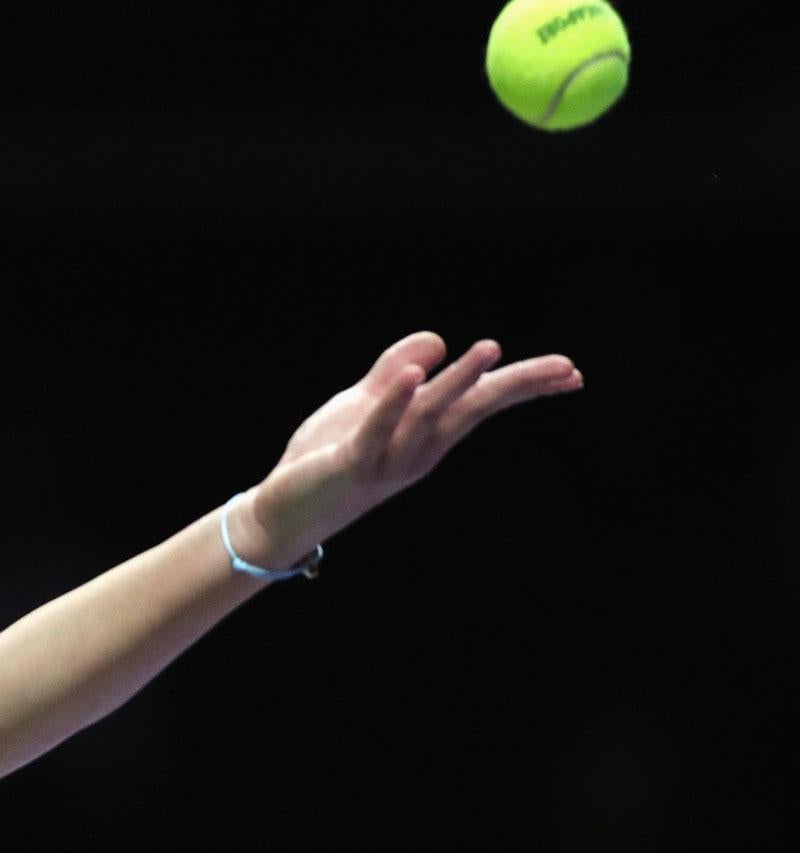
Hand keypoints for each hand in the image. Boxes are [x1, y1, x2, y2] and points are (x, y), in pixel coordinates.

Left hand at [235, 331, 583, 566]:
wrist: (282, 512)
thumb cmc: (326, 461)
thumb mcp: (364, 406)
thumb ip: (394, 372)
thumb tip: (438, 340)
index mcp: (426, 434)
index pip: (482, 403)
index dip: (523, 385)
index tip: (569, 373)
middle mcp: (417, 450)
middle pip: (473, 410)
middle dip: (516, 387)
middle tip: (564, 369)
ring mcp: (387, 459)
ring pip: (430, 417)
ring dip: (458, 382)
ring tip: (490, 348)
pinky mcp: (351, 464)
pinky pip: (377, 431)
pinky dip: (395, 403)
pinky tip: (416, 374)